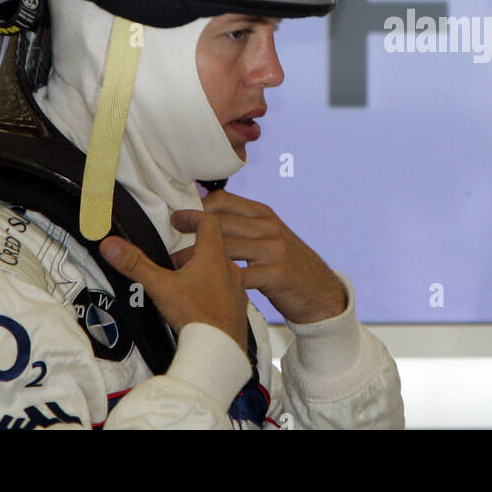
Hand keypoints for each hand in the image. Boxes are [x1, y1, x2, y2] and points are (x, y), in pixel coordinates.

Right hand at [99, 224, 248, 351]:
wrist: (220, 350)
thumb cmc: (195, 315)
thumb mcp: (160, 286)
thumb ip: (135, 264)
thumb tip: (111, 244)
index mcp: (214, 255)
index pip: (208, 221)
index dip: (190, 216)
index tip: (175, 220)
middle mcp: (230, 268)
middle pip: (212, 247)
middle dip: (188, 251)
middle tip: (170, 263)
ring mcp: (237, 288)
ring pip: (218, 269)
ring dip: (200, 270)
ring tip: (179, 285)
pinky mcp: (238, 307)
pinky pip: (225, 289)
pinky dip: (210, 289)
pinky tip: (196, 305)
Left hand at [172, 189, 346, 324]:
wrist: (321, 291)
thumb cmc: (289, 266)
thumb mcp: (271, 238)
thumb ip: (245, 227)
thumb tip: (207, 219)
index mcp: (265, 215)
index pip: (225, 200)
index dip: (198, 206)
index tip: (178, 217)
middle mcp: (269, 228)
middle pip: (221, 221)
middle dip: (191, 227)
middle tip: (169, 237)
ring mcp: (275, 250)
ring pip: (226, 247)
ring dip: (196, 258)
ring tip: (176, 265)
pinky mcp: (278, 274)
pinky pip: (241, 276)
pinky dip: (220, 281)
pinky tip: (203, 288)